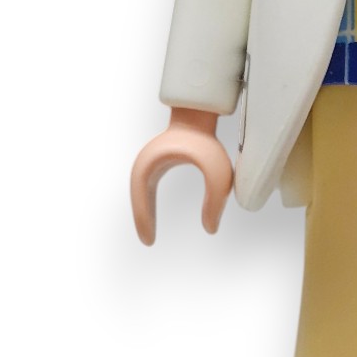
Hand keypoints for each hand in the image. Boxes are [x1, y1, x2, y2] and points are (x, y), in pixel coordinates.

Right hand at [130, 108, 233, 243]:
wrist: (199, 113)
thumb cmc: (207, 141)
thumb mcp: (218, 173)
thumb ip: (216, 201)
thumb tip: (211, 229)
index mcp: (152, 166)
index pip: (143, 200)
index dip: (144, 221)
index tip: (149, 242)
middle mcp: (146, 164)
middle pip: (138, 198)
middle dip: (142, 220)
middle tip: (148, 242)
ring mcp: (150, 162)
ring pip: (141, 194)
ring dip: (143, 212)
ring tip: (149, 235)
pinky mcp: (158, 162)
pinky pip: (147, 188)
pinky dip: (147, 204)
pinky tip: (153, 218)